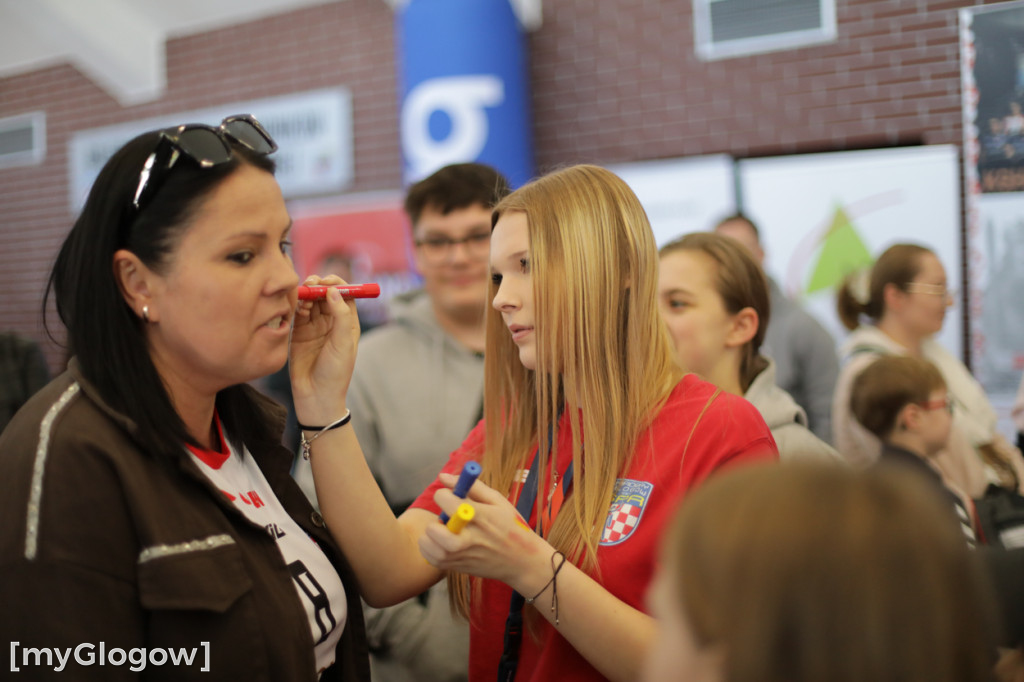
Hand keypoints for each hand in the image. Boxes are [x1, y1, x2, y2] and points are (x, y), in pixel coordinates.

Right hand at [289, 275, 359, 423]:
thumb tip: (334, 291)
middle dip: (318, 285)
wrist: (316, 396)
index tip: (327, 280)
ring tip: (303, 295)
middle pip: (325, 294)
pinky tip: (297, 307)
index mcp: (347, 323)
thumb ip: (340, 315)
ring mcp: (314, 326)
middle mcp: (331, 322)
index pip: (344, 295)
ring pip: (310, 301)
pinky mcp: (297, 333)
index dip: (336, 284)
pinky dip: (297, 306)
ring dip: (307, 294)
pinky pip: (297, 313)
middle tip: (311, 283)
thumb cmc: (335, 372)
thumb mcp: (343, 343)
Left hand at [418, 473, 552, 594]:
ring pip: (432, 548)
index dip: (445, 495)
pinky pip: (433, 560)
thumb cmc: (511, 526)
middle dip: (435, 521)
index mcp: (481, 517)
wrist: (523, 560)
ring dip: (429, 537)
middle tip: (444, 520)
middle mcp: (471, 539)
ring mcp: (464, 556)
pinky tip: (440, 543)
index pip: (449, 503)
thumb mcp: (498, 501)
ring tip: (442, 531)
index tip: (450, 497)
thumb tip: (443, 476)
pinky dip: (430, 550)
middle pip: (438, 531)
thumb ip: (471, 487)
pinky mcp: (459, 568)